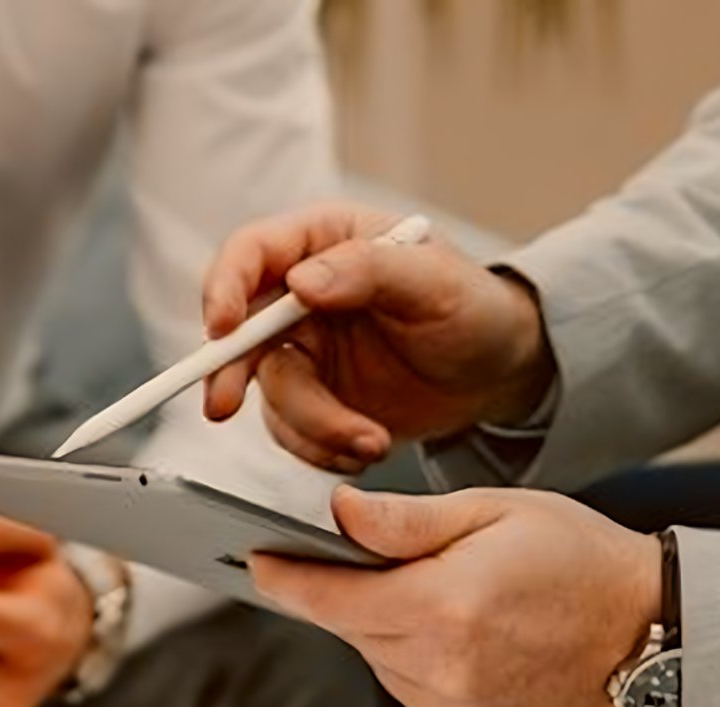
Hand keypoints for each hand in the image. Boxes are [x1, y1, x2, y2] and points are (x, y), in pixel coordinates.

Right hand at [201, 202, 557, 471]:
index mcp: (325, 243)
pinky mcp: (316, 401)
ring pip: (271, 394)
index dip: (224, 287)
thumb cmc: (474, 309)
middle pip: (240, 332)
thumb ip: (369, 269)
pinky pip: (293, 433)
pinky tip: (368, 445)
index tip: (222, 328)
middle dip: (231, 373)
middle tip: (223, 408)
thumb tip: (301, 282)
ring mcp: (306, 352)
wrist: (498, 373)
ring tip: (372, 439)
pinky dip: (323, 450)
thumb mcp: (434, 280)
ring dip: (313, 426)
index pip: (251, 253)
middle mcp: (301, 297)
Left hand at [251, 487, 660, 706]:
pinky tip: (470, 638)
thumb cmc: (582, 561)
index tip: (256, 563)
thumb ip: (407, 521)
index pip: (331, 599)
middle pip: (353, 629)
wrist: (652, 636)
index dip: (287, 579)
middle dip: (355, 593)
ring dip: (393, 629)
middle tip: (391, 561)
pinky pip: (411, 692)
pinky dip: (421, 663)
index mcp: (444, 608)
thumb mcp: (496, 513)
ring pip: (380, 662)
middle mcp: (441, 673)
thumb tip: (337, 515)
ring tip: (454, 598)